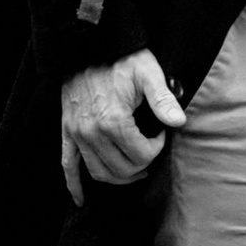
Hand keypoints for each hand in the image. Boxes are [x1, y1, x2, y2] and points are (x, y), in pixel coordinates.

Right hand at [60, 50, 185, 200]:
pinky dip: (75, 185)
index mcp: (113, 120)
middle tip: (150, 150)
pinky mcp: (66, 133)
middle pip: (122, 168)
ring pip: (100, 173)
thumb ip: (163, 99)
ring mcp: (76, 134)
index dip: (156, 149)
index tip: (161, 134)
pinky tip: (81, 199)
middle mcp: (92, 132)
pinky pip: (68, 165)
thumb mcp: (147, 72)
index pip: (141, 155)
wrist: (86, 46)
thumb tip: (179, 122)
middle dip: (142, 164)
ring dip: (119, 177)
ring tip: (134, 168)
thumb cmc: (119, 58)